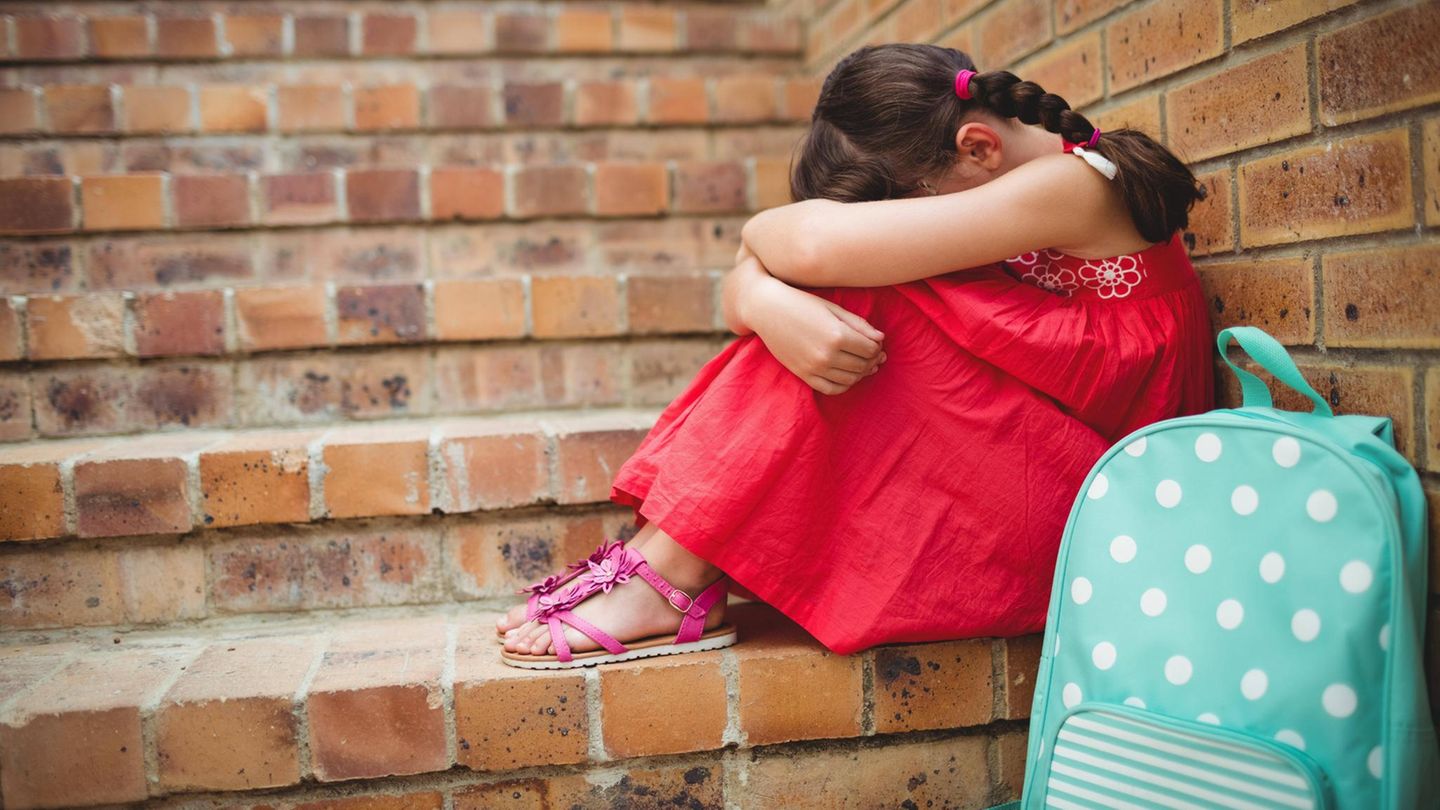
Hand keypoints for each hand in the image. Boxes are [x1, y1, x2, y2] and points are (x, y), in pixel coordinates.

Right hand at [742, 271, 886, 394]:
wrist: (766, 310)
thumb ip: (859, 324)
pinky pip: (832, 389)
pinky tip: (848, 375)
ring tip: (863, 363)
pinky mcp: (804, 375)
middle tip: (874, 353)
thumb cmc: (801, 303)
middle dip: (873, 360)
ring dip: (862, 372)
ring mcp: (815, 368)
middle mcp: (827, 355)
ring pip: (851, 379)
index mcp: (838, 335)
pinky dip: (845, 385)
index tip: (876, 342)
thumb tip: (881, 339)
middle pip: (864, 365)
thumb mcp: (833, 309)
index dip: (878, 347)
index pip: (871, 349)